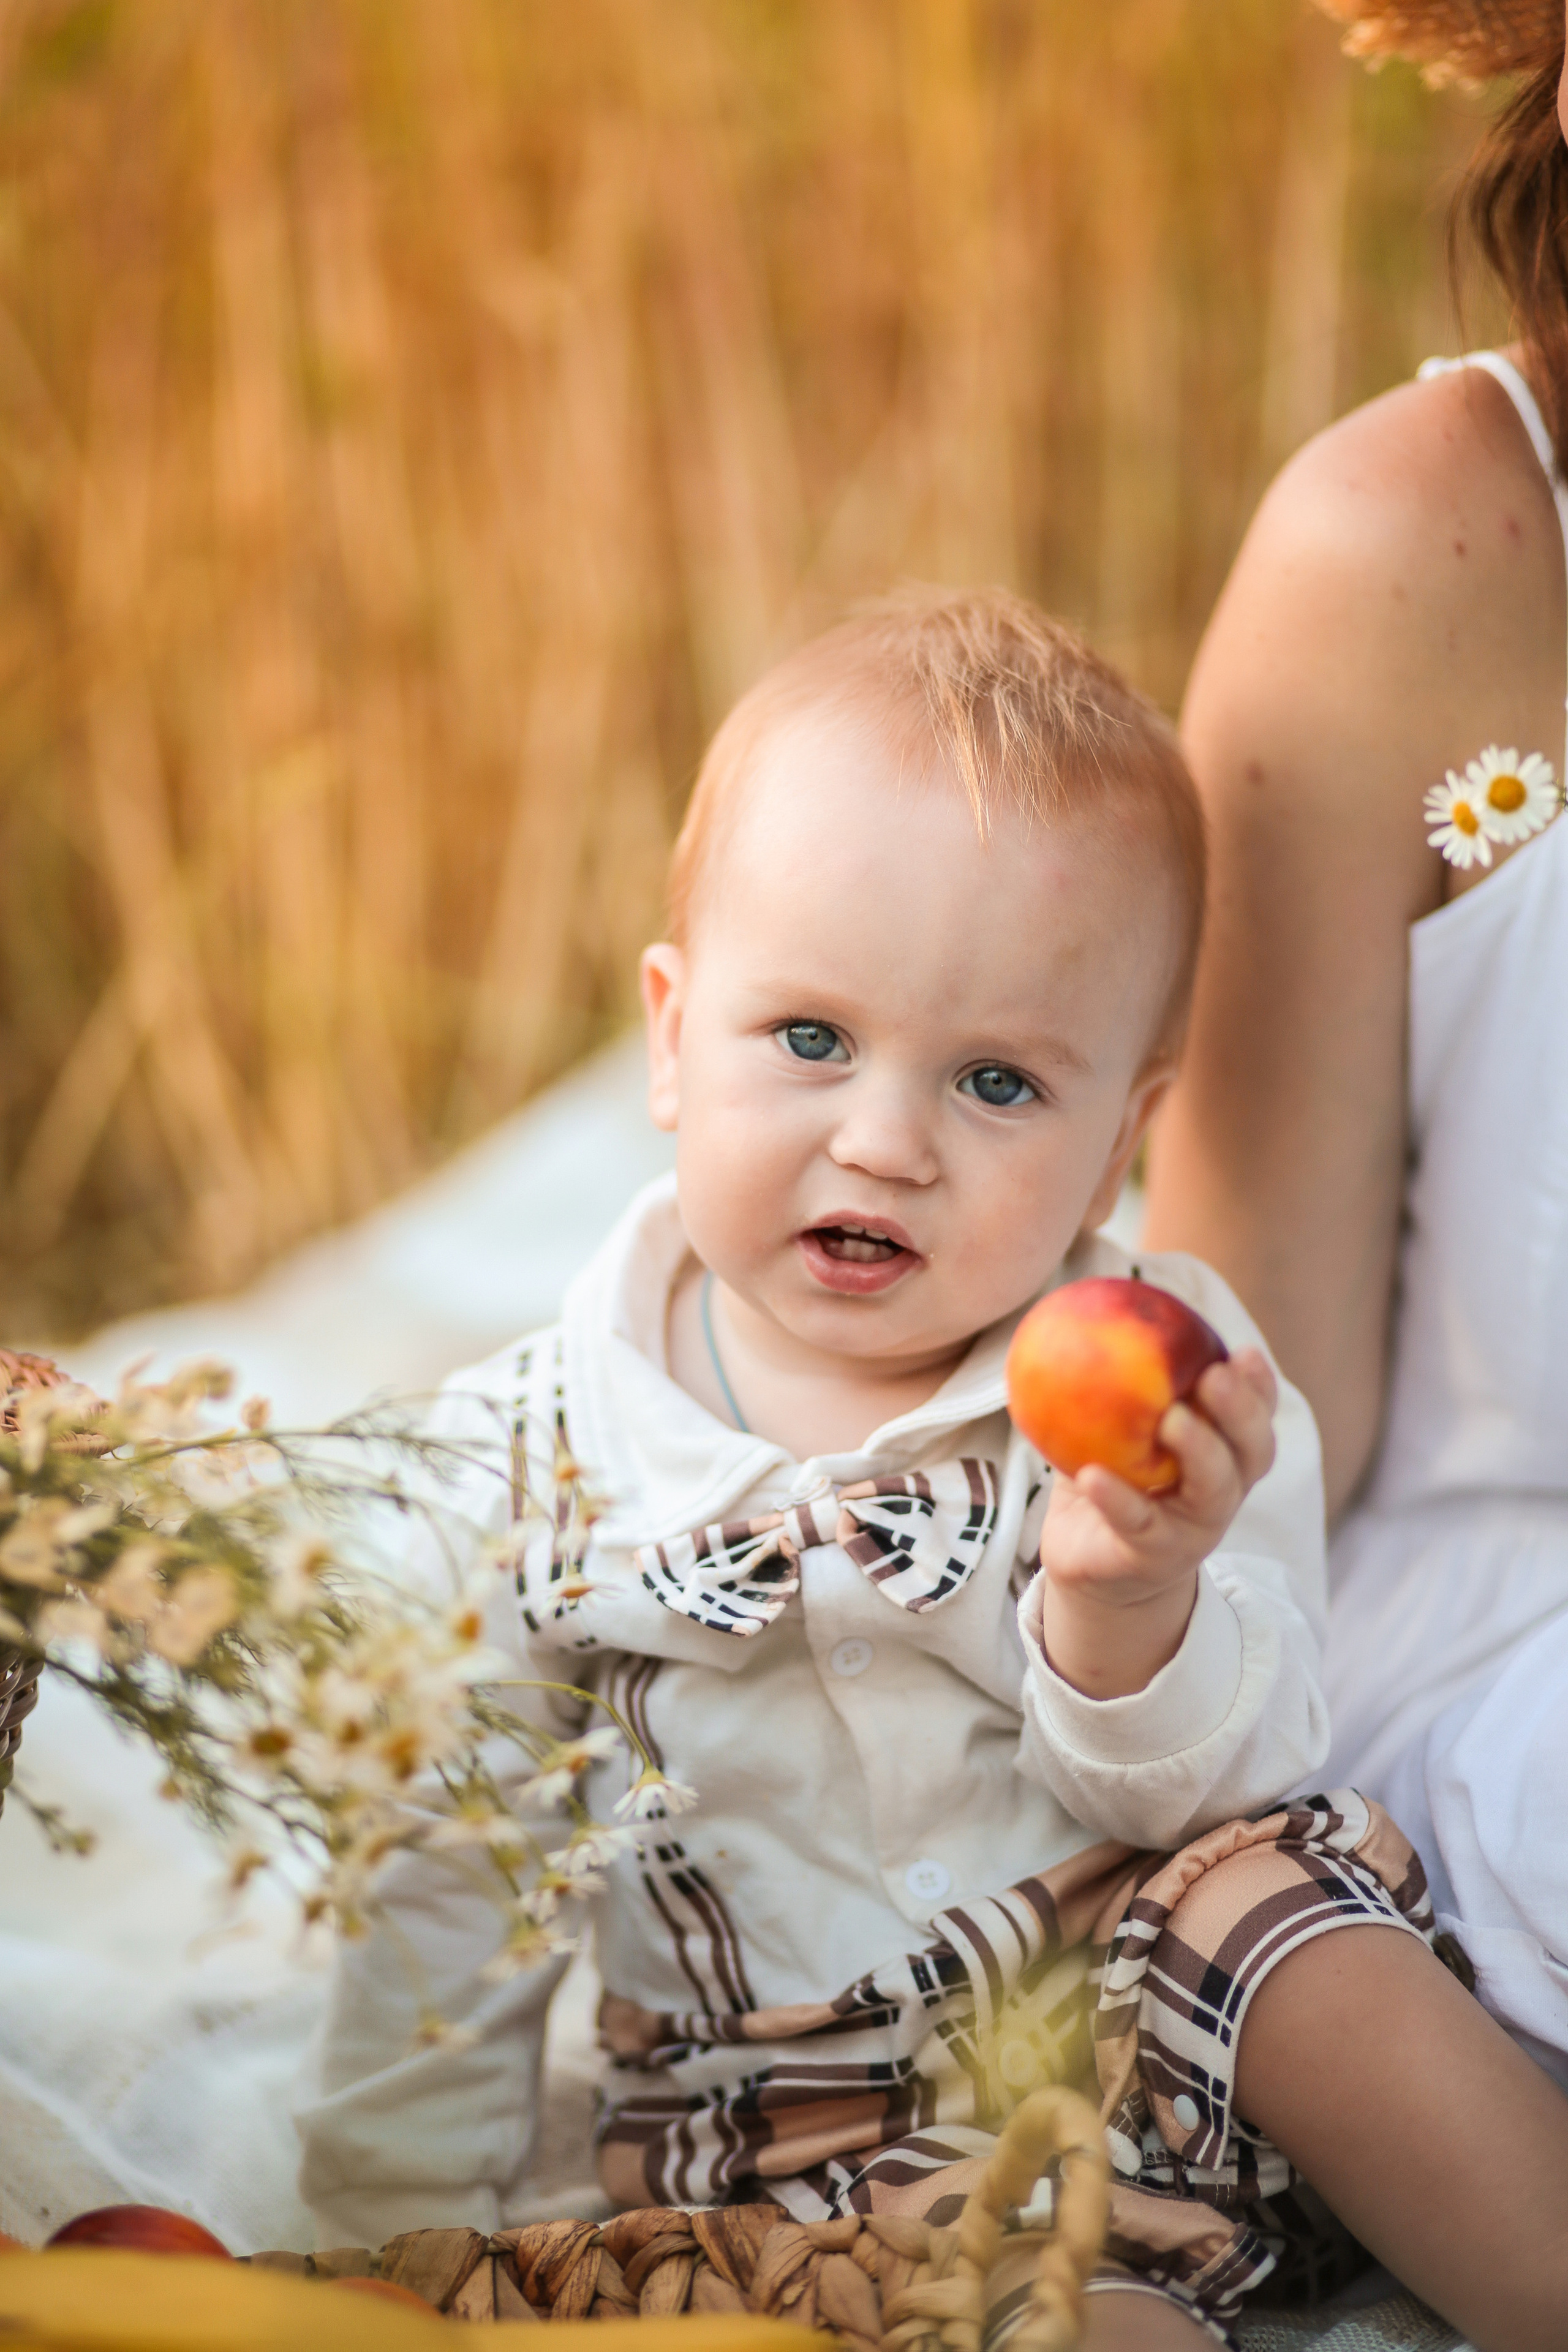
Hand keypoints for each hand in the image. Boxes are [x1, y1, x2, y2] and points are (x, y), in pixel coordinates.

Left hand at [1036, 1348, 1276, 1699]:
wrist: (1095, 1568)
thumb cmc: (1115, 1482)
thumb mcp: (1119, 1431)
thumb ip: (1117, 1385)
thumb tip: (1083, 1310)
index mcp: (1224, 1457)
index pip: (1257, 1418)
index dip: (1260, 1389)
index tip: (1243, 1353)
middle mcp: (1221, 1493)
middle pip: (1252, 1452)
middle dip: (1241, 1411)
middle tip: (1214, 1376)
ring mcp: (1193, 1529)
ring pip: (1213, 1491)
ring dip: (1198, 1451)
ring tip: (1171, 1419)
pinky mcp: (1153, 1557)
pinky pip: (1138, 1525)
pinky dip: (1117, 1499)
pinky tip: (1091, 1475)